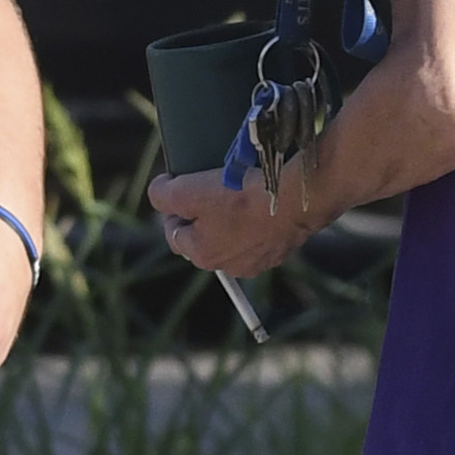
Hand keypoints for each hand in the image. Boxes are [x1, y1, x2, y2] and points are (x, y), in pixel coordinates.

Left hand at [149, 159, 311, 279]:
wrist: (297, 197)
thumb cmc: (242, 195)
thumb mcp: (188, 190)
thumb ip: (162, 194)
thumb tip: (158, 192)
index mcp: (202, 256)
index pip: (174, 232)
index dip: (174, 207)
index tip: (181, 187)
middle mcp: (229, 266)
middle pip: (204, 236)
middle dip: (204, 214)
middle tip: (212, 187)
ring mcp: (258, 261)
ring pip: (233, 236)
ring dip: (231, 217)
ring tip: (238, 191)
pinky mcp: (281, 250)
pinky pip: (260, 234)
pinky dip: (257, 220)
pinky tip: (260, 199)